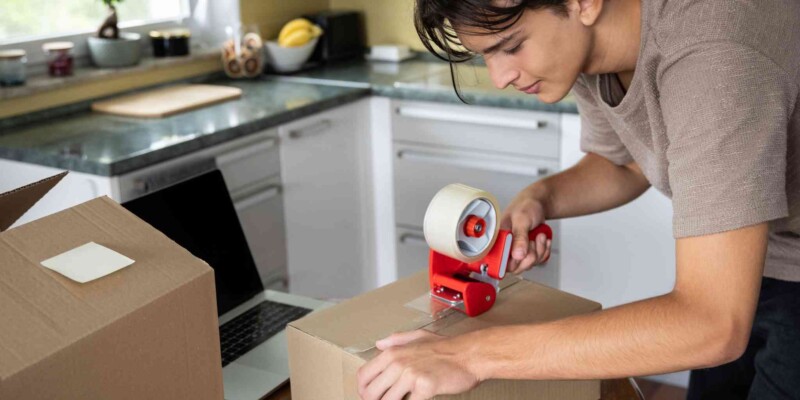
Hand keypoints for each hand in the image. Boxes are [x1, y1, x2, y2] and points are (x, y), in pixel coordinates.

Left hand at [356, 330, 479, 399]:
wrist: (469, 355)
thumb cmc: (446, 347)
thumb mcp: (419, 336)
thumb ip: (396, 340)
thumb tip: (378, 344)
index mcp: (392, 352)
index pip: (364, 376)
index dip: (364, 390)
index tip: (370, 397)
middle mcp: (398, 364)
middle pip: (371, 393)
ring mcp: (410, 376)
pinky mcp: (424, 388)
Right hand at [500, 192, 551, 273]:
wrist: (538, 203)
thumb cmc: (525, 206)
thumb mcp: (522, 219)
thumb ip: (519, 237)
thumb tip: (517, 255)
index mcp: (497, 240)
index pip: (498, 262)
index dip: (510, 262)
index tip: (520, 255)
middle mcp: (505, 247)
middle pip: (515, 267)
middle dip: (529, 256)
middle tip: (532, 241)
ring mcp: (517, 251)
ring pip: (528, 264)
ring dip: (539, 251)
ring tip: (538, 236)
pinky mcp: (527, 252)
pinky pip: (537, 261)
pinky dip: (544, 251)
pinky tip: (542, 239)